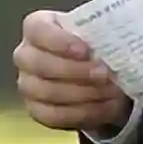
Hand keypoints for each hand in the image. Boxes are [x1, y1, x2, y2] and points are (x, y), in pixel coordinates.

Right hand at [13, 11, 132, 133]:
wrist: (97, 73)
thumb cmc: (94, 45)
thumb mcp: (99, 32)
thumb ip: (102, 33)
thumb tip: (116, 42)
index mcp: (37, 28)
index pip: (37, 30)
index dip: (59, 41)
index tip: (86, 50)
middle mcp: (25, 56)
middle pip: (39, 64)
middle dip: (75, 70)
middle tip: (104, 74)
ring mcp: (27, 85)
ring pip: (47, 92)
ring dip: (83, 93)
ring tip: (111, 91)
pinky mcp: (36, 110)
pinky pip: (54, 116)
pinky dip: (83, 113)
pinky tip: (105, 107)